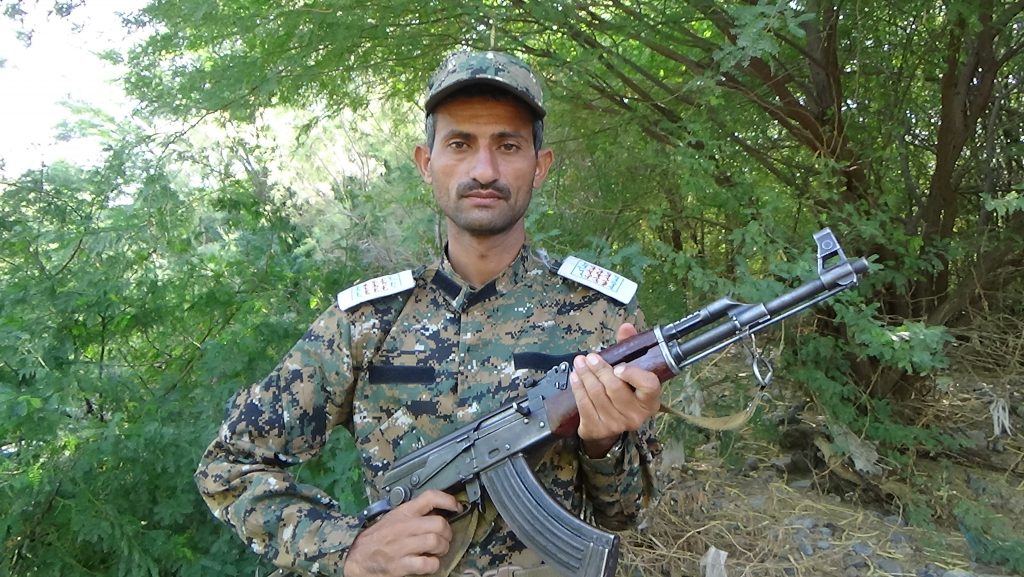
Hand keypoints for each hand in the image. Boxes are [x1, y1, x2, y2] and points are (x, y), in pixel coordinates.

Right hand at [343, 489, 461, 576]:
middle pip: (439, 523)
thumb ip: (414, 512)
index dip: (447, 500)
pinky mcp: (400, 565)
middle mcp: (404, 527)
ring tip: (438, 551)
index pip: (429, 497)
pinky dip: (433, 564)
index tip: (456, 506)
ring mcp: (402, 546)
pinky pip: (426, 563)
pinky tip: (429, 563)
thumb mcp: (394, 517)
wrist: (358, 557)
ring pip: (435, 542)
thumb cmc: (378, 537)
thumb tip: (439, 510)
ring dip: (442, 549)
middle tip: (445, 538)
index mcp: (403, 512)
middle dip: (447, 533)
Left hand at [570, 323, 661, 457]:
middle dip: (599, 370)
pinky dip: (578, 388)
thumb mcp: (630, 373)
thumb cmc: (623, 392)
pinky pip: (584, 404)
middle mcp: (636, 415)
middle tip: (590, 357)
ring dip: (585, 375)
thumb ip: (629, 348)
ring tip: (579, 363)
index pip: (649, 386)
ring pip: (597, 394)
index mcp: (650, 400)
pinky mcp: (597, 429)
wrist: (610, 425)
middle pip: (615, 388)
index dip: (634, 375)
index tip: (619, 366)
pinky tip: (575, 377)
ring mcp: (616, 424)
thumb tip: (626, 327)